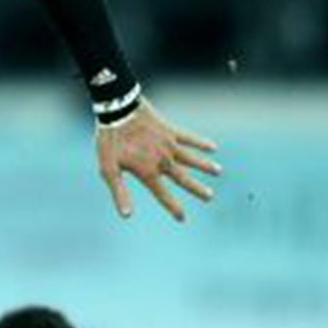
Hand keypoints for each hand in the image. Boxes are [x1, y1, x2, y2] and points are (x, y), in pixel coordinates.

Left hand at [95, 98, 219, 221]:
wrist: (118, 109)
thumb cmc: (110, 140)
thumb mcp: (109, 169)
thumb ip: (119, 192)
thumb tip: (127, 215)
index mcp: (147, 171)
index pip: (163, 195)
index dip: (173, 207)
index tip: (182, 218)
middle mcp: (162, 160)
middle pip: (183, 178)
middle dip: (197, 189)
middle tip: (210, 197)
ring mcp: (168, 144)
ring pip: (191, 158)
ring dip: (204, 165)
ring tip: (218, 171)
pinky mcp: (170, 130)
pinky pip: (189, 138)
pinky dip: (201, 143)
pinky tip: (213, 147)